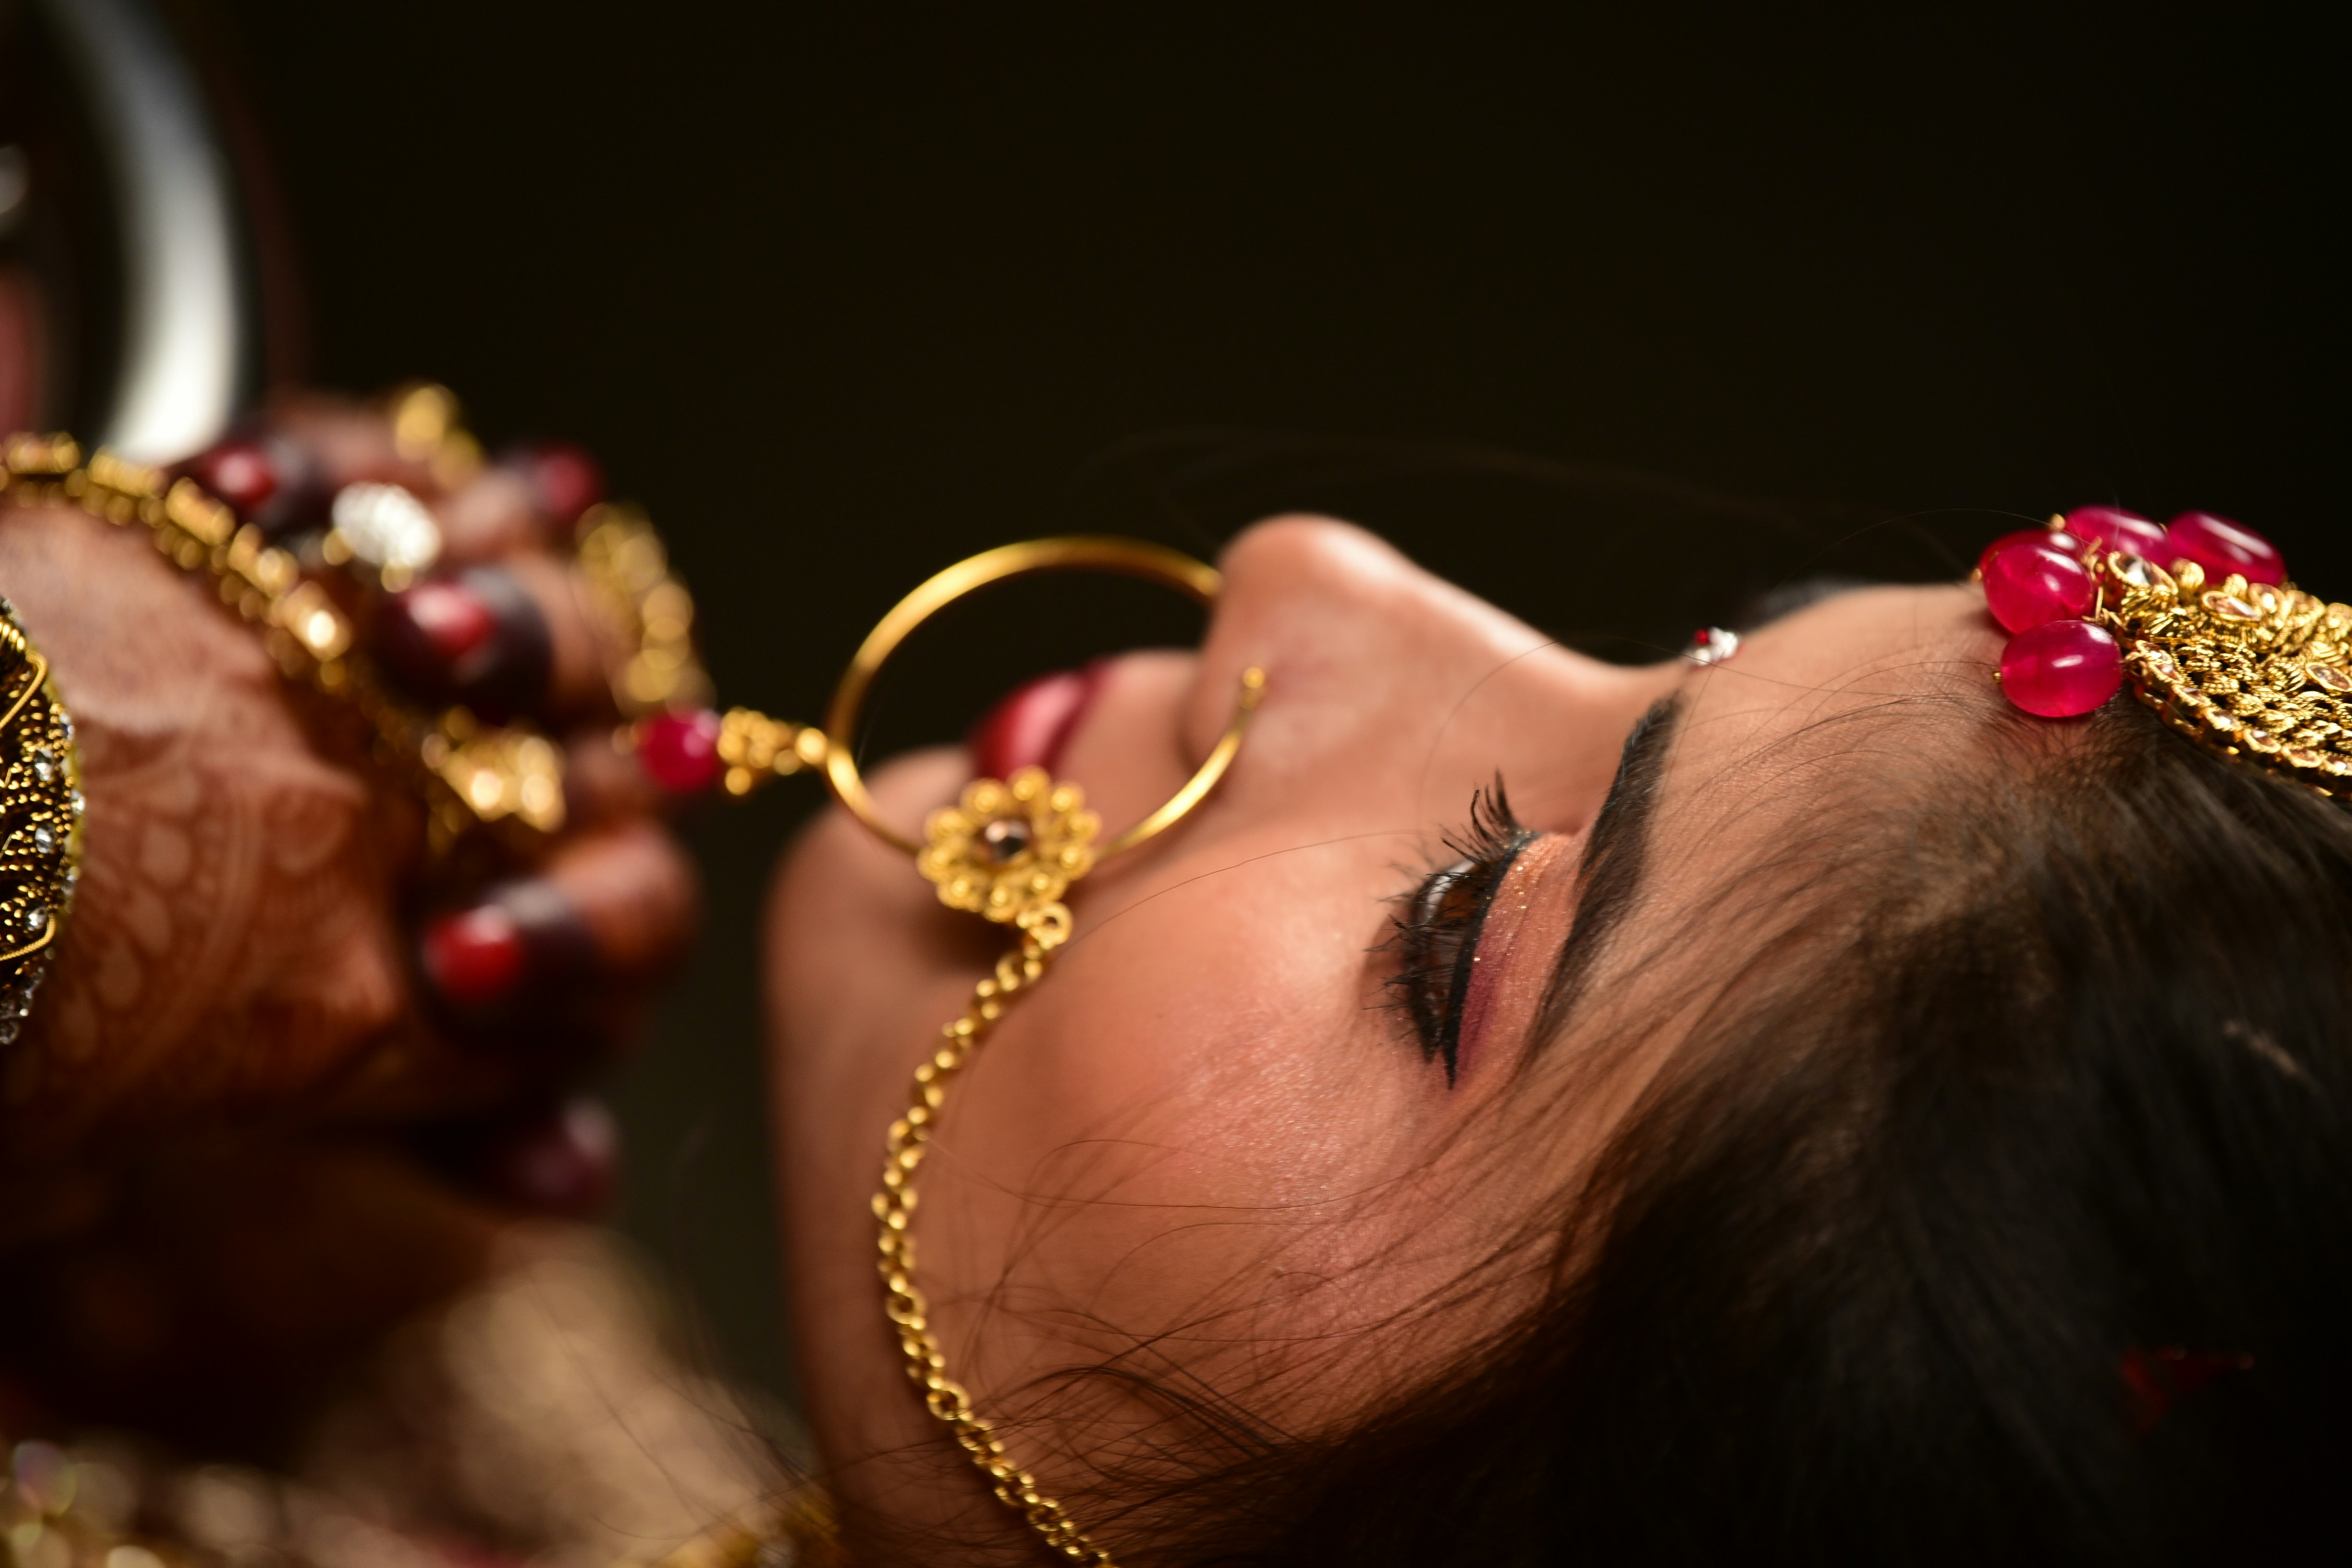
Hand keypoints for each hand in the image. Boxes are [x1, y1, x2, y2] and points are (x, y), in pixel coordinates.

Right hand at [0, 394, 694, 1241]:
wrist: (70, 833)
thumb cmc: (192, 963)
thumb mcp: (315, 1052)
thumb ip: (455, 1102)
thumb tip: (574, 1184)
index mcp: (549, 886)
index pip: (633, 913)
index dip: (572, 943)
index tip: (456, 970)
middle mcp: (535, 743)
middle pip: (614, 717)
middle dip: (546, 730)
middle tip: (448, 736)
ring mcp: (459, 608)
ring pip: (531, 574)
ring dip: (476, 594)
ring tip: (388, 616)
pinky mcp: (352, 503)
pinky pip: (371, 459)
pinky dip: (319, 469)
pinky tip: (232, 492)